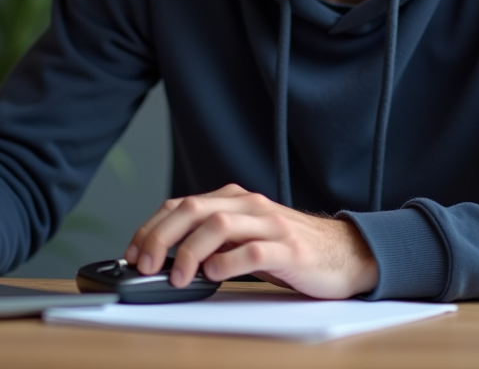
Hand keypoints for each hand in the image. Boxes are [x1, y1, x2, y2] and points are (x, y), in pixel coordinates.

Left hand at [124, 184, 377, 299]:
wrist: (345, 253)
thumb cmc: (291, 249)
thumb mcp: (246, 238)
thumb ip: (213, 240)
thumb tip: (165, 257)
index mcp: (236, 201)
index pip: (182, 205)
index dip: (151, 227)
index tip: (132, 252)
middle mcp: (251, 207)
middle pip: (195, 210)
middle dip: (161, 237)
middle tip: (145, 265)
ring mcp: (272, 226)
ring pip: (220, 225)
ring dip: (190, 251)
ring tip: (178, 276)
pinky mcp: (291, 250)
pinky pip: (254, 251)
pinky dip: (228, 263)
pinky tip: (215, 275)